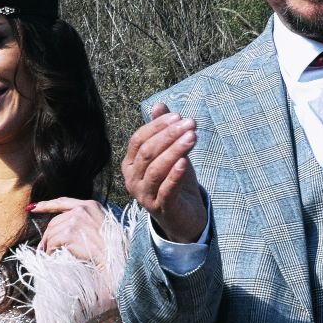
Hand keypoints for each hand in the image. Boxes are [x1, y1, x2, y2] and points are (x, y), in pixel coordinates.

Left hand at [30, 198, 109, 263]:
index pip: (63, 202)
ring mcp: (76, 220)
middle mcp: (83, 208)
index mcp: (91, 205)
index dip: (46, 205)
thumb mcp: (101, 227)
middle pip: (54, 221)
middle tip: (44, 248)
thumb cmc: (111, 250)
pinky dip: (51, 252)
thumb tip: (62, 227)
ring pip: (52, 232)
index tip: (33, 208)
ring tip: (51, 256)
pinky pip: (53, 243)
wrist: (117, 262)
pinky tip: (54, 258)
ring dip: (49, 246)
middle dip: (47, 236)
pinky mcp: (71, 233)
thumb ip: (85, 221)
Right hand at [120, 104, 206, 242]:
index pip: (138, 140)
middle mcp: (132, 180)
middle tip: (190, 124)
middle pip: (147, 152)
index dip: (157, 126)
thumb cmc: (175, 182)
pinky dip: (174, 175)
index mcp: (130, 164)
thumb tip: (159, 105)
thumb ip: (163, 131)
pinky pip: (165, 190)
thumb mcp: (171, 153)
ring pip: (156, 169)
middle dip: (168, 135)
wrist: (184, 217)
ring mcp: (144, 195)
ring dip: (175, 150)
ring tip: (192, 137)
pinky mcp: (160, 208)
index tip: (178, 116)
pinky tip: (185, 162)